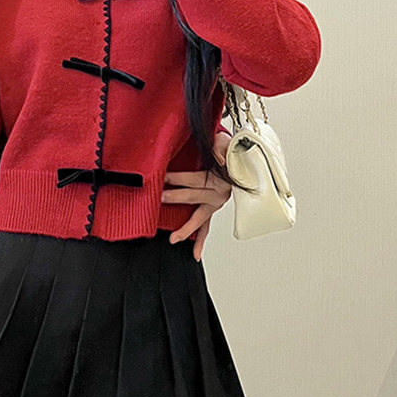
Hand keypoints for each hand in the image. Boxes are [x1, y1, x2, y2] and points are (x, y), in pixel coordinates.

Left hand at [163, 131, 231, 260]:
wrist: (236, 155)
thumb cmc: (227, 148)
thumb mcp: (225, 143)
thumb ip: (221, 148)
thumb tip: (220, 158)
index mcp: (220, 178)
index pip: (196, 179)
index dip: (179, 177)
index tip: (163, 177)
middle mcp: (218, 193)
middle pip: (194, 196)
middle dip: (175, 197)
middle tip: (159, 197)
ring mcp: (215, 203)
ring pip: (200, 219)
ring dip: (186, 228)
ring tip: (174, 240)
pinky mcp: (211, 208)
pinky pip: (206, 227)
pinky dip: (200, 241)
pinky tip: (195, 253)